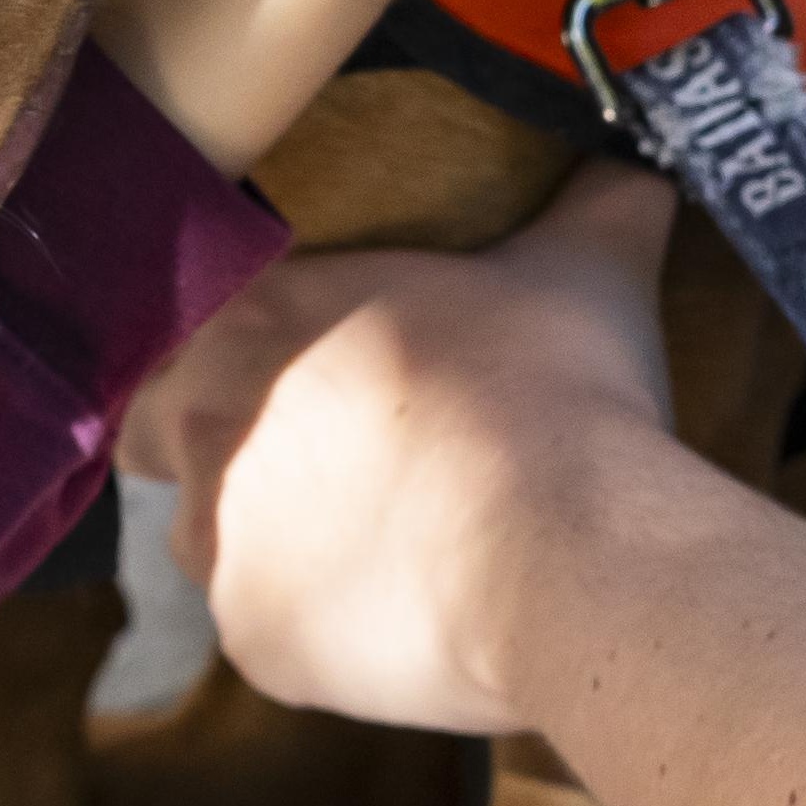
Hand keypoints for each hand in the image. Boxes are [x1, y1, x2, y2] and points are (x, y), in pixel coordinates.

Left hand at [126, 159, 682, 731]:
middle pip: (163, 433)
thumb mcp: (584, 268)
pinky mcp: (253, 643)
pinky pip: (268, 631)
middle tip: (326, 453)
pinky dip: (318, 625)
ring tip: (377, 537)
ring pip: (211, 542)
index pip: (179, 325)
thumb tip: (642, 162)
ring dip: (269, 539)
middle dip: (219, 441)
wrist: (564, 558)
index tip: (293, 364)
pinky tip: (398, 606)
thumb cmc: (556, 392)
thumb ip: (593, 204)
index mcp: (251, 319)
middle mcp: (203, 429)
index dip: (224, 345)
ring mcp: (219, 546)